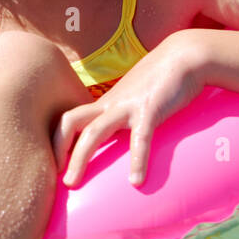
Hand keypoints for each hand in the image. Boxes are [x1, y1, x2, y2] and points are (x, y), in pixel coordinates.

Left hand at [53, 35, 204, 186]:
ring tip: (73, 183)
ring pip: (93, 131)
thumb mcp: (135, 99)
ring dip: (79, 158)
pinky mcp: (150, 110)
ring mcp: (127, 106)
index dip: (55, 140)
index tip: (53, 165)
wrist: (185, 55)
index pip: (69, 119)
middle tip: (53, 176)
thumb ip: (124, 116)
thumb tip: (121, 140)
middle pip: (70, 122)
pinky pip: (140, 138)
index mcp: (105, 104)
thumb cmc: (161, 80)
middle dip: (57, 148)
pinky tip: (136, 182)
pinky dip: (137, 161)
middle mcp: (109, 104)